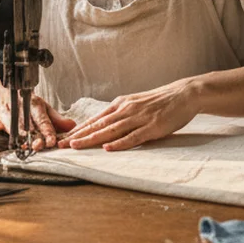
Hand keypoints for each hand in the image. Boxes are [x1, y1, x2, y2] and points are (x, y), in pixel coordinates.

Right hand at [0, 83, 75, 150]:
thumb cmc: (21, 104)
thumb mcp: (40, 108)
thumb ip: (55, 119)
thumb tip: (73, 126)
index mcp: (34, 105)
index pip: (43, 120)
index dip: (48, 131)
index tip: (52, 141)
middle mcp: (19, 107)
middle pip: (27, 124)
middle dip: (32, 135)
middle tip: (39, 145)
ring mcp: (4, 111)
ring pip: (10, 124)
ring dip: (15, 134)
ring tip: (21, 145)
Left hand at [59, 79, 199, 151]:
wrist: (183, 94)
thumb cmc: (159, 101)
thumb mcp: (135, 104)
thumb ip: (120, 114)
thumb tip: (103, 124)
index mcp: (121, 104)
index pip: (95, 120)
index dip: (78, 130)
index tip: (63, 139)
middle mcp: (126, 110)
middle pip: (98, 126)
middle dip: (78, 136)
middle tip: (61, 145)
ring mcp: (138, 118)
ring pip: (111, 131)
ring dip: (92, 139)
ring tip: (76, 146)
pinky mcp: (152, 127)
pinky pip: (133, 137)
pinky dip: (119, 143)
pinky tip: (108, 148)